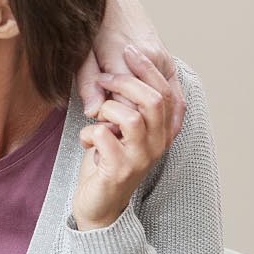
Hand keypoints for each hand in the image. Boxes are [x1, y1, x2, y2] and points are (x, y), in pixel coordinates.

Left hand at [72, 47, 180, 230]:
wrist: (99, 205)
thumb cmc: (107, 160)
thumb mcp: (118, 127)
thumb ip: (123, 101)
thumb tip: (118, 69)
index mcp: (163, 130)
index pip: (167, 91)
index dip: (148, 68)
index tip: (129, 49)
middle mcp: (159, 144)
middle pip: (153, 100)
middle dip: (124, 81)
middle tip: (103, 77)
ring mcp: (142, 158)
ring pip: (130, 117)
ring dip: (106, 109)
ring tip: (96, 117)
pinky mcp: (120, 170)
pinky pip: (104, 136)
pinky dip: (89, 133)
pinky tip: (87, 142)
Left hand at [76, 0, 185, 137]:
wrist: (114, 1)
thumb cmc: (95, 28)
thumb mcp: (84, 55)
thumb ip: (89, 83)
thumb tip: (93, 112)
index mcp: (126, 57)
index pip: (124, 103)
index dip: (113, 120)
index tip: (100, 128)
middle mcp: (151, 58)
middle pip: (148, 105)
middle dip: (134, 123)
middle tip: (117, 130)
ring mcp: (165, 59)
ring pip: (168, 103)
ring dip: (156, 123)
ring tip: (140, 135)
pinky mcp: (170, 62)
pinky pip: (177, 96)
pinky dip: (171, 115)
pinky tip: (161, 128)